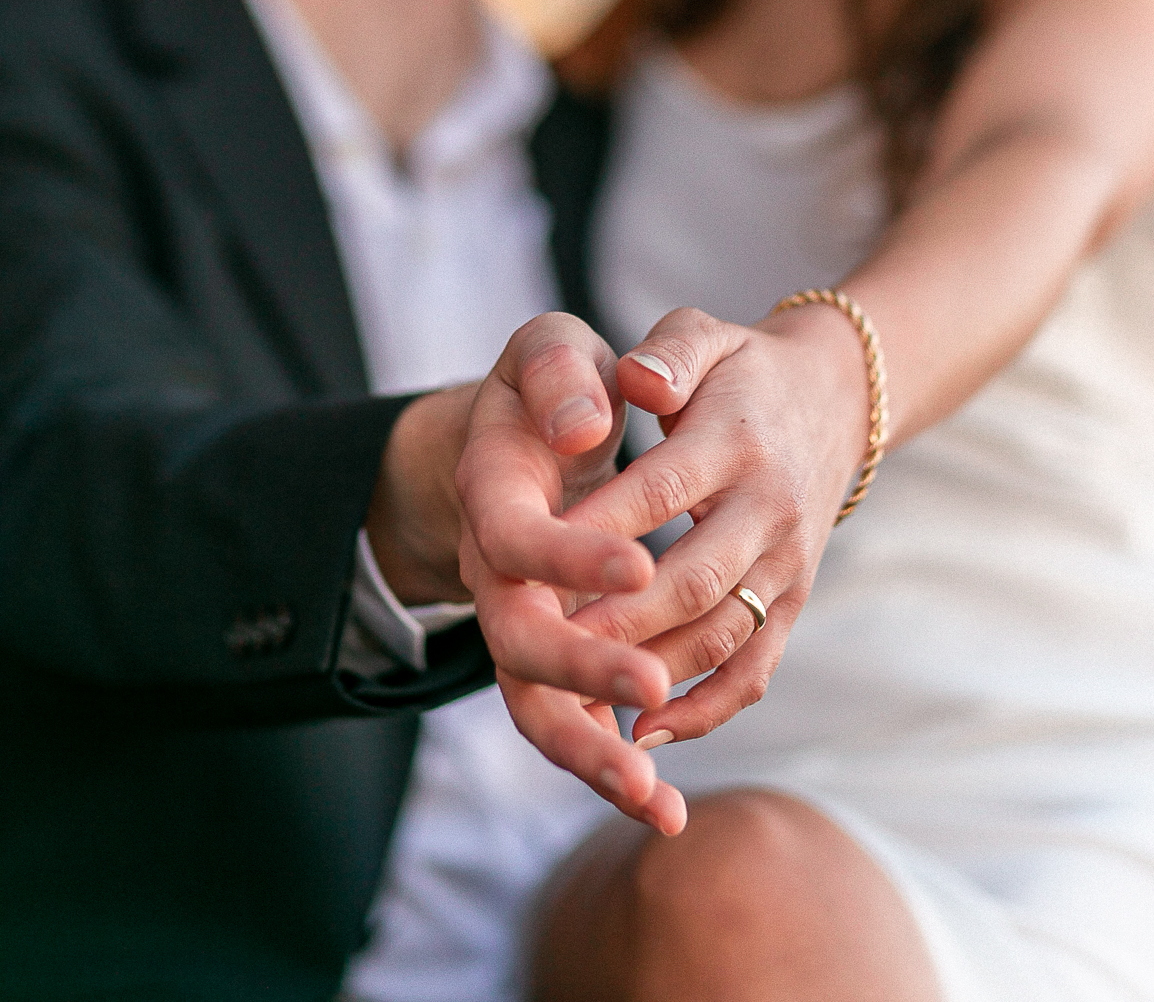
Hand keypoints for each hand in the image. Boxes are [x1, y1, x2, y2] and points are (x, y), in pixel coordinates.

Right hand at [454, 314, 687, 835]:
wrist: (530, 433)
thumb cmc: (551, 385)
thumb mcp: (548, 349)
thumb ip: (558, 371)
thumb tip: (581, 424)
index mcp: (491, 490)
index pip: (516, 535)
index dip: (571, 553)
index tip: (640, 563)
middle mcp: (494, 570)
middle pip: (516, 640)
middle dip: (583, 670)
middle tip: (651, 689)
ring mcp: (520, 619)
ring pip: (536, 705)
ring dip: (594, 756)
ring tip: (656, 802)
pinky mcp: (554, 654)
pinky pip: (571, 724)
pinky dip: (612, 767)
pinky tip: (665, 807)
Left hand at [562, 304, 870, 747]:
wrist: (835, 398)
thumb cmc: (741, 366)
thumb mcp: (704, 333)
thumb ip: (668, 352)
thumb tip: (635, 375)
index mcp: (736, 439)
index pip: (659, 490)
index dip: (599, 529)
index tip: (534, 557)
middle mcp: (771, 507)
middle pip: (694, 578)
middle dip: (619, 620)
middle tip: (547, 647)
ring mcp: (788, 562)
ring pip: (723, 634)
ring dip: (654, 672)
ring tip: (580, 700)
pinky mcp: (793, 600)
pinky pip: (755, 669)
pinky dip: (705, 709)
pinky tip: (645, 731)